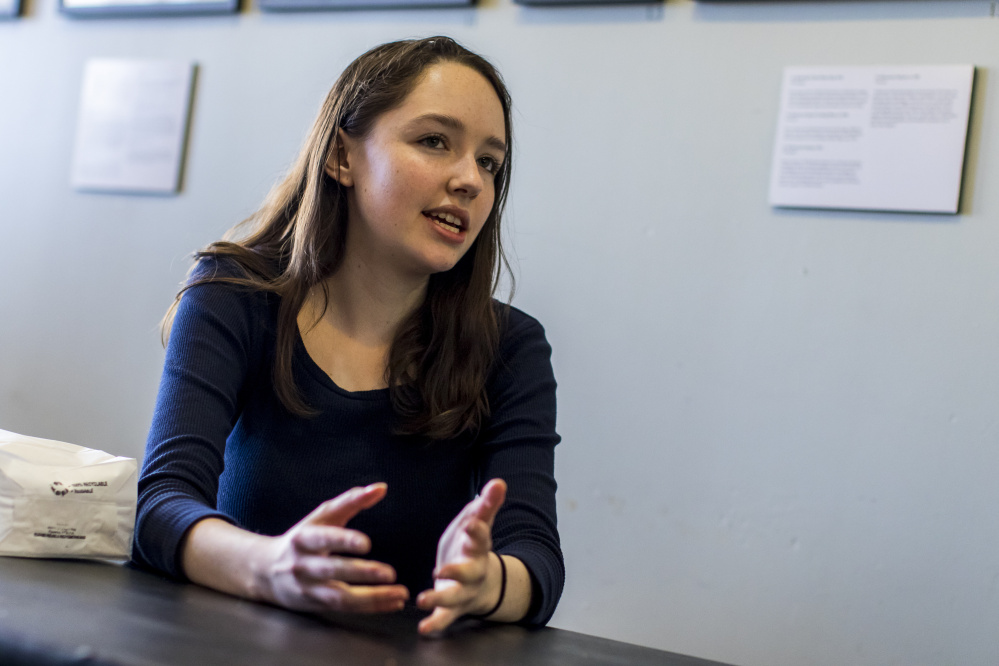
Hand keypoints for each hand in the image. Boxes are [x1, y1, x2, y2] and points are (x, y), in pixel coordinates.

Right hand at [256, 483, 408, 612]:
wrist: (265, 571)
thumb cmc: (302, 538)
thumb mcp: (321, 517)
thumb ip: (351, 501)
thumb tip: (381, 488)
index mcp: (304, 538)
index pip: (323, 538)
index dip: (344, 541)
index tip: (366, 543)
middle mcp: (303, 564)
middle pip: (332, 570)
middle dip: (361, 572)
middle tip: (389, 573)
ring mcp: (307, 588)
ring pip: (340, 597)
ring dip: (372, 597)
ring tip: (399, 594)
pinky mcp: (315, 605)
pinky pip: (345, 609)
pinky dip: (371, 607)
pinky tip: (393, 602)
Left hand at [416, 478, 506, 633]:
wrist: (481, 580)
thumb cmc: (472, 545)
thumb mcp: (478, 522)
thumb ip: (488, 504)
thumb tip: (499, 481)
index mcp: (477, 548)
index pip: (480, 538)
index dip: (477, 531)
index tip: (472, 523)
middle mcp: (473, 571)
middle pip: (469, 572)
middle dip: (457, 571)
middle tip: (441, 570)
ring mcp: (463, 591)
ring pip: (454, 597)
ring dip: (439, 599)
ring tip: (422, 599)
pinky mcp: (452, 606)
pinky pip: (445, 617)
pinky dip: (435, 624)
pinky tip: (423, 628)